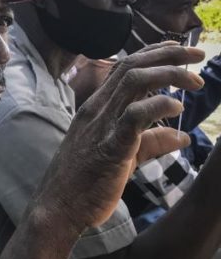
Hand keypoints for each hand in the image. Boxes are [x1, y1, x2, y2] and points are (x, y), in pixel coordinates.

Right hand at [30, 42, 204, 232]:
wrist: (59, 208)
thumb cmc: (85, 184)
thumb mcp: (123, 156)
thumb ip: (151, 142)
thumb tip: (183, 136)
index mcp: (96, 108)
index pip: (124, 67)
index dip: (154, 53)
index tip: (179, 50)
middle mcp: (97, 110)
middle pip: (132, 66)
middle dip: (169, 54)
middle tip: (199, 55)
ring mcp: (101, 126)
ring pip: (134, 82)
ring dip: (169, 74)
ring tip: (195, 81)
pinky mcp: (110, 147)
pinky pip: (134, 116)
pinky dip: (159, 106)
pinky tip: (177, 107)